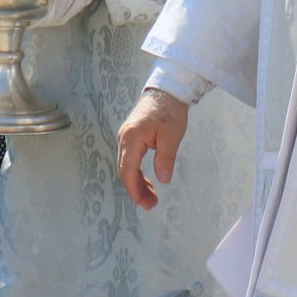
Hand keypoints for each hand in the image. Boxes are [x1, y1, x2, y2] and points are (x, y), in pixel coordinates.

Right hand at [116, 87, 189, 209]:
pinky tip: (148, 183)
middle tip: (150, 205)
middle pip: (125, 170)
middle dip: (136, 190)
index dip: (134, 188)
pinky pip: (131, 160)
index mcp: (132, 138)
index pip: (128, 169)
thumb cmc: (170, 111)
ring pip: (127, 167)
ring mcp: (126, 138)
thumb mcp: (172, 136)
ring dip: (137, 183)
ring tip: (151, 198)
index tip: (143, 203)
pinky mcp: (131, 138)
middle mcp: (124, 138)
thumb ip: (166, 158)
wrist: (166, 91)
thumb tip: (163, 180)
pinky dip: (138, 173)